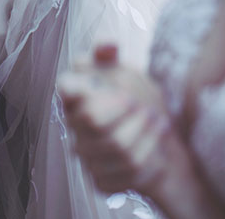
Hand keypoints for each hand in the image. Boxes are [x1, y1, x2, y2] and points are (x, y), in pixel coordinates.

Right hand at [58, 45, 172, 195]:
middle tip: (145, 104)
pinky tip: (158, 144)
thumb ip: (108, 54)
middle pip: (93, 119)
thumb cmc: (134, 96)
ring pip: (116, 146)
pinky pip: (129, 170)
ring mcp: (86, 155)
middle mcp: (74, 127)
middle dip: (127, 110)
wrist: (156, 137)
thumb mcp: (122, 68)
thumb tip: (109, 44)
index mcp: (74, 94)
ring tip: (159, 120)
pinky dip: (151, 154)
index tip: (120, 89)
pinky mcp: (101, 179)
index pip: (65, 87)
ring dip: (144, 131)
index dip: (86, 88)